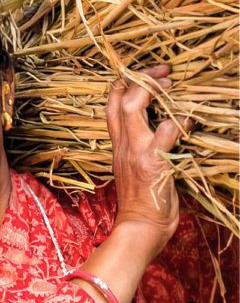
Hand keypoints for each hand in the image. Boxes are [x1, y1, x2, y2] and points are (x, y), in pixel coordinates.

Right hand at [106, 64, 189, 257]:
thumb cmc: (141, 204)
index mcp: (118, 146)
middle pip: (121, 98)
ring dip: (155, 91)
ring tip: (172, 86)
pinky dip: (181, 122)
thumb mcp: (132, 171)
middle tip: (164, 73)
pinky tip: (191, 123)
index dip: (126, 84)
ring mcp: (136, 153)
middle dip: (142, 78)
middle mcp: (123, 145)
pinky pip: (166, 132)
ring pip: (134, 107)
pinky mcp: (153, 164)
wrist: (138, 229)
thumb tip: (159, 132)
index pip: (111, 106)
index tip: (145, 77)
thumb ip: (139, 150)